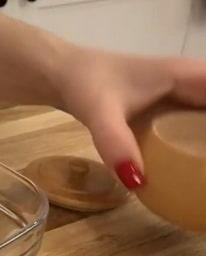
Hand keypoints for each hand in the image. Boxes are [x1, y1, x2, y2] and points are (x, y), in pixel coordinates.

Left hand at [59, 48, 205, 188]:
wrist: (64, 73)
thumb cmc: (85, 84)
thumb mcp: (99, 112)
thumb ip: (115, 143)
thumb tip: (139, 182)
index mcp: (191, 76)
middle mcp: (197, 83)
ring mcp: (188, 95)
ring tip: (205, 179)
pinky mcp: (176, 108)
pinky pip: (204, 124)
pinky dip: (203, 142)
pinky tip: (198, 166)